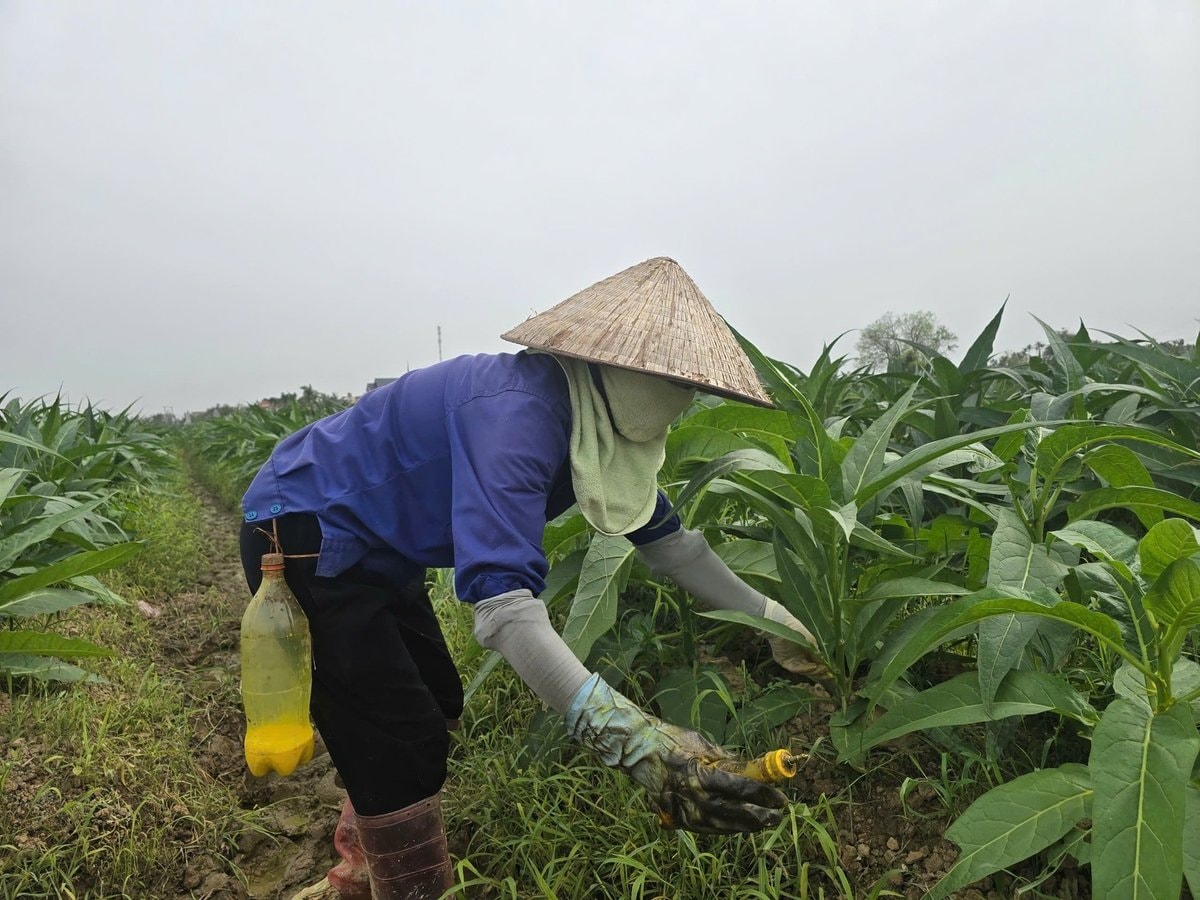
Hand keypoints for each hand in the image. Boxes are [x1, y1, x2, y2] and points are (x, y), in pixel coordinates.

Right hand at [566, 675, 787, 833]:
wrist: (638, 750)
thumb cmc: (672, 740)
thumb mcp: (703, 744)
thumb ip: (727, 760)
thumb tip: (753, 769)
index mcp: (700, 773)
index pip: (740, 788)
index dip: (763, 795)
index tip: (780, 796)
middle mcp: (692, 795)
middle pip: (733, 813)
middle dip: (758, 816)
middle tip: (777, 814)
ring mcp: (682, 809)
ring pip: (720, 825)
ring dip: (744, 826)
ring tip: (763, 822)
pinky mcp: (676, 817)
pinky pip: (705, 828)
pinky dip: (724, 828)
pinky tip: (738, 826)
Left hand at [762, 601, 829, 678]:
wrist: (783, 624)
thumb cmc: (799, 629)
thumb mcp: (812, 641)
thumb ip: (818, 653)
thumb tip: (828, 665)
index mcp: (807, 652)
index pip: (817, 664)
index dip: (824, 669)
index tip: (832, 673)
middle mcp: (800, 657)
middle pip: (811, 670)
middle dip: (820, 673)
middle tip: (828, 675)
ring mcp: (793, 660)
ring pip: (804, 671)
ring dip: (814, 671)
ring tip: (821, 669)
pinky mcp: (785, 662)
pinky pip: (795, 668)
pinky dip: (805, 669)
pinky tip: (812, 666)